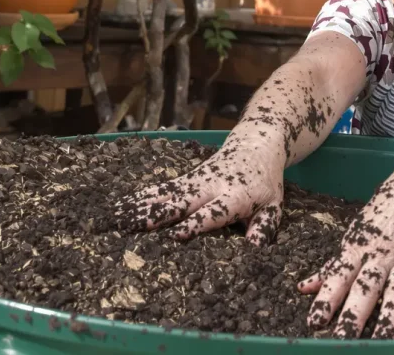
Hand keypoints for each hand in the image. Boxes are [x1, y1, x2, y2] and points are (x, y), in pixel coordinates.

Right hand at [108, 137, 285, 244]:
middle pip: (182, 201)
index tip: (177, 235)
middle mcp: (210, 187)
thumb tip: (254, 248)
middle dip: (159, 214)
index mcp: (235, 197)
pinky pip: (163, 187)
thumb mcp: (274, 206)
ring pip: (166, 193)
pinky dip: (143, 195)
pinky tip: (124, 203)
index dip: (195, 223)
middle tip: (135, 226)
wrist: (256, 145)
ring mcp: (196, 181)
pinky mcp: (186, 178)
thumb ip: (264, 227)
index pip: (213, 212)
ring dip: (143, 204)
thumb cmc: (265, 184)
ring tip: (120, 215)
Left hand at [297, 154, 393, 338]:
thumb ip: (334, 264)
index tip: (314, 322)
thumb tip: (304, 287)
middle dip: (353, 316)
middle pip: (366, 288)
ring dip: (390, 317)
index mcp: (360, 246)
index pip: (339, 276)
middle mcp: (383, 253)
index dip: (327, 299)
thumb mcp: (358, 230)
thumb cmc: (389, 207)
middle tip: (342, 340)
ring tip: (382, 340)